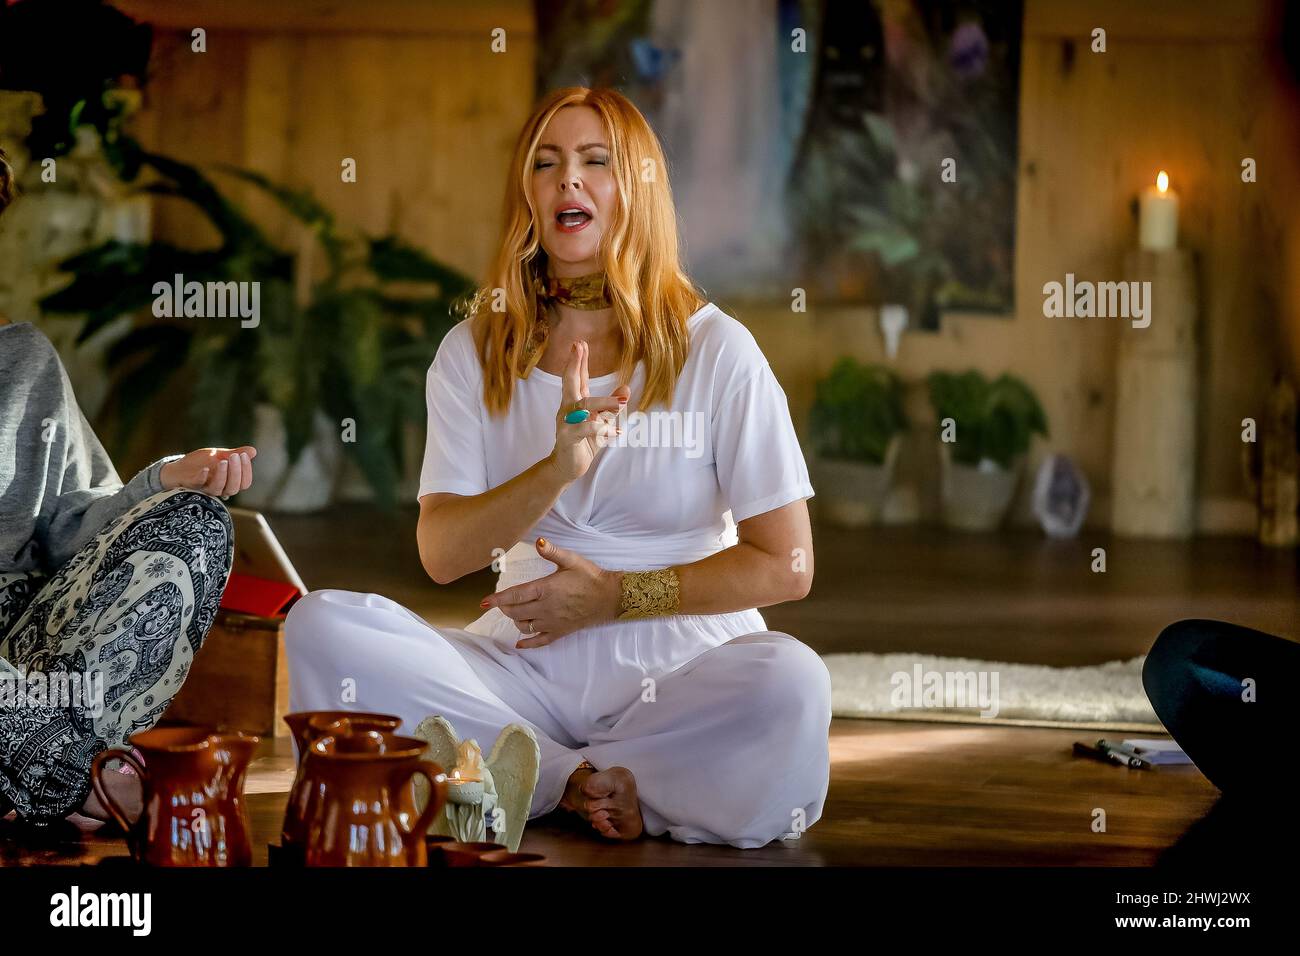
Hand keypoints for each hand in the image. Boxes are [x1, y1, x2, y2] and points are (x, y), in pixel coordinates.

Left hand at [160, 446, 256, 497]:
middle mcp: (219, 488)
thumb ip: (235, 454)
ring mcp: (205, 488)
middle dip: (236, 472)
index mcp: (228, 482)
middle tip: (234, 456)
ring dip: (222, 476)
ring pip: (218, 489)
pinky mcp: (191, 485)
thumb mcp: (219, 455)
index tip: (244, 455)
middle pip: (234, 487)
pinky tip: (205, 469)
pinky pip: (198, 484)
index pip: (244, 482)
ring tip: (223, 461)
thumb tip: (253, 451)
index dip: (247, 470)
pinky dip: (203, 477)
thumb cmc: (200, 463)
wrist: (177, 468)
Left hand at [481, 536, 621, 647]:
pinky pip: (539, 641)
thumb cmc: (590, 577)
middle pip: (515, 613)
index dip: (497, 600)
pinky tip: (519, 643)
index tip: (483, 603)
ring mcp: (552, 622)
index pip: (514, 596)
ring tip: (515, 613)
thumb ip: (552, 552)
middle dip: (504, 608)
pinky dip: (527, 643)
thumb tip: (538, 541)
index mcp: (545, 589)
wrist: (609, 597)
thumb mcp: (571, 560)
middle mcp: (545, 608)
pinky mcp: (560, 631)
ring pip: (524, 627)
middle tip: (502, 603)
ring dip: (515, 621)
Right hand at [547, 340, 628, 482]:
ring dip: (603, 402)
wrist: (567, 467)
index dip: (579, 361)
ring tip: (621, 402)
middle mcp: (568, 409)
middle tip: (578, 347)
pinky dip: (601, 429)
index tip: (580, 343)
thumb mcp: (601, 421)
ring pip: (583, 406)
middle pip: (570, 383)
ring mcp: (565, 423)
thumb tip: (626, 387)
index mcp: (575, 403)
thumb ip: (611, 406)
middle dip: (575, 365)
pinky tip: (615, 431)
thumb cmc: (583, 441)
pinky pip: (585, 429)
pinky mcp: (568, 438)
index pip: (577, 378)